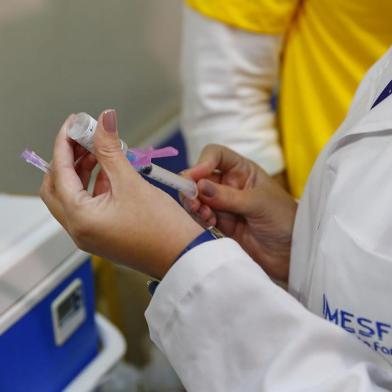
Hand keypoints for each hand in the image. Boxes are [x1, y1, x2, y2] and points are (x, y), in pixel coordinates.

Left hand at [40, 110, 202, 278]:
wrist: (184, 256)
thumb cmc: (162, 228)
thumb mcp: (132, 183)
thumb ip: (111, 150)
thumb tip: (104, 120)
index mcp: (80, 218)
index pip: (59, 172)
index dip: (65, 142)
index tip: (74, 122)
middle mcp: (79, 230)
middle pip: (57, 187)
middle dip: (68, 159)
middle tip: (84, 137)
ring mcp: (90, 235)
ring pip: (73, 196)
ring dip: (81, 172)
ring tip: (99, 150)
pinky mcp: (103, 235)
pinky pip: (88, 206)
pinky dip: (93, 186)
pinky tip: (109, 171)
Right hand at [182, 145, 296, 281]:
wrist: (291, 253)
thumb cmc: (284, 220)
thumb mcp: (258, 204)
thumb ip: (228, 196)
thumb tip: (199, 186)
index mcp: (243, 171)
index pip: (216, 155)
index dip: (203, 162)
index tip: (195, 177)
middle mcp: (230, 184)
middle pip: (201, 176)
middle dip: (192, 186)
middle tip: (193, 200)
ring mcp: (223, 204)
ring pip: (197, 197)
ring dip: (194, 203)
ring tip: (203, 213)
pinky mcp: (220, 223)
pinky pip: (201, 215)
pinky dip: (199, 217)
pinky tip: (208, 222)